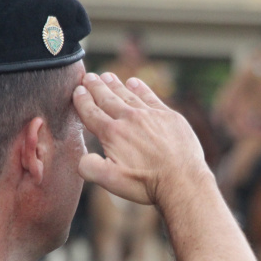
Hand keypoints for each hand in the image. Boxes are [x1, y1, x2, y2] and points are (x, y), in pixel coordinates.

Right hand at [72, 72, 208, 205]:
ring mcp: (150, 114)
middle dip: (96, 87)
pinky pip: (151, 96)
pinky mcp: (169, 115)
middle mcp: (130, 118)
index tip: (77, 90)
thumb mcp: (111, 181)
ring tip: (107, 76)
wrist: (182, 180)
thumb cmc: (146, 184)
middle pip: (107, 99)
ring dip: (115, 84)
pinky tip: (134, 82)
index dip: (82, 100)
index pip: (91, 112)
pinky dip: (141, 88)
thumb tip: (82, 157)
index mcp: (112, 133)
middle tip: (88, 76)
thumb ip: (90, 167)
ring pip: (128, 94)